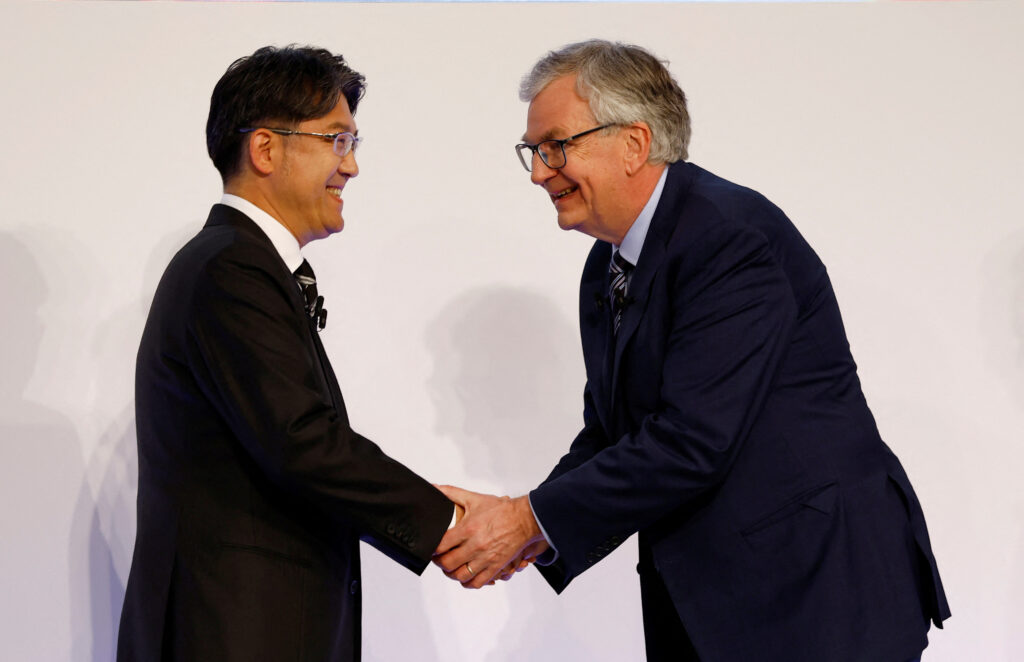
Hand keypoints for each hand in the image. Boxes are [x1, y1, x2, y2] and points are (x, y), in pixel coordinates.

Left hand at [432, 485, 548, 588]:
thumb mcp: (474, 498)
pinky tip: (465, 577)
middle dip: (439, 562)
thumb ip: (451, 493)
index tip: (432, 548)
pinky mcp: (495, 567)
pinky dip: (468, 583)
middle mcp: (475, 546)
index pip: (441, 546)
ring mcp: (486, 558)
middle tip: (439, 558)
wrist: (524, 519)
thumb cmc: (500, 510)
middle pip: (448, 563)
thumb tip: (434, 487)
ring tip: (450, 568)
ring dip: (451, 574)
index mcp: (468, 529)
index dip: (432, 549)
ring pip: (461, 575)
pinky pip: (478, 582)